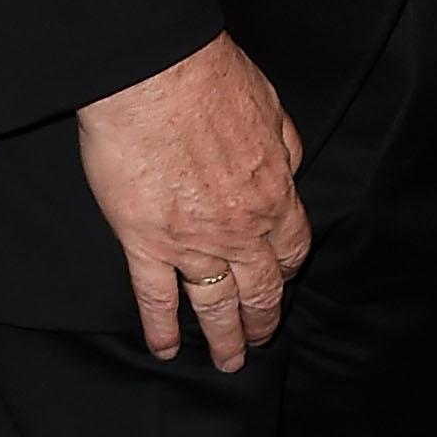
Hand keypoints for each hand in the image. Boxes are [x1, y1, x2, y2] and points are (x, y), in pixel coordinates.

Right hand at [76, 32, 308, 369]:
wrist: (153, 75)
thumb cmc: (210, 79)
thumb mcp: (272, 108)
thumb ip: (285, 147)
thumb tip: (289, 169)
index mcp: (274, 193)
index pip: (291, 248)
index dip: (287, 270)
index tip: (281, 281)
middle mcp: (239, 229)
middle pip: (259, 288)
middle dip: (262, 319)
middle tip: (260, 341)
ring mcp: (192, 241)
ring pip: (214, 304)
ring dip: (224, 336)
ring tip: (227, 361)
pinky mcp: (145, 242)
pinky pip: (156, 297)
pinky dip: (162, 328)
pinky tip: (166, 349)